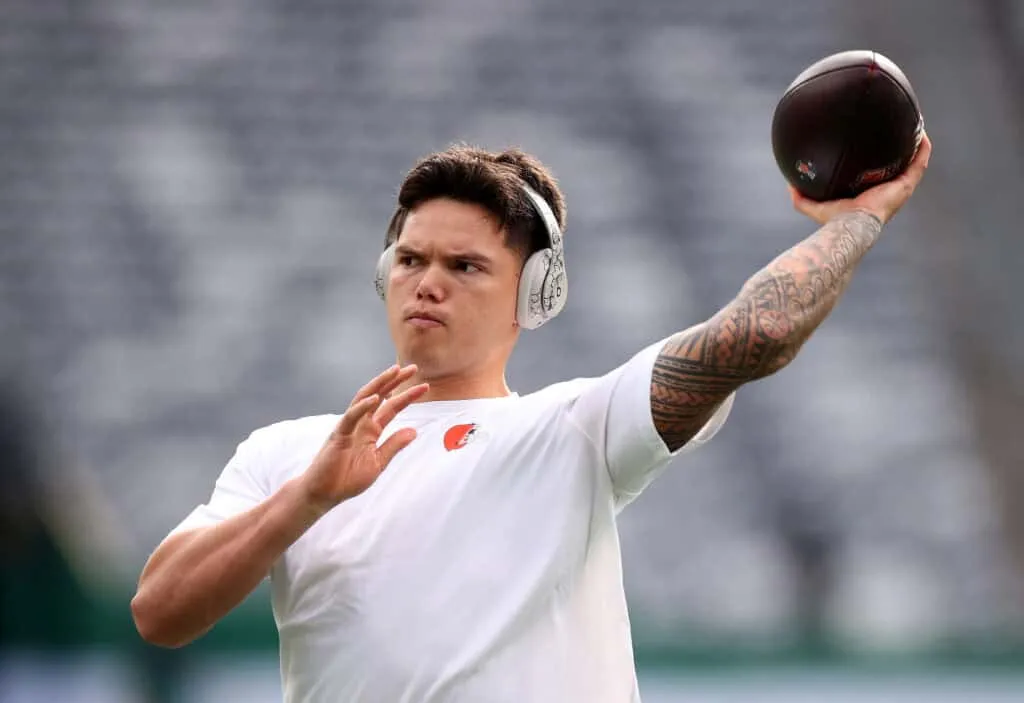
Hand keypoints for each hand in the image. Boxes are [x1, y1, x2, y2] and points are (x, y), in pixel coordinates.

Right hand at [300, 364, 427, 512]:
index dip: (408, 396)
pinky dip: (361, 407)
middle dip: (396, 380)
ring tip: (394, 371)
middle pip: (380, 395)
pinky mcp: (338, 435)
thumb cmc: (347, 479)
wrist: (323, 493)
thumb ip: (393, 445)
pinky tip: (374, 398)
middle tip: (413, 367)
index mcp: (371, 430)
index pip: (392, 407)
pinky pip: (350, 417)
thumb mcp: (378, 462)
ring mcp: (349, 427)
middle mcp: (361, 423)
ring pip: (364, 399)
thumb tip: (414, 431)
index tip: (425, 386)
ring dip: (379, 384)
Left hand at [789, 132, 931, 225]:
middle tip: (898, 130)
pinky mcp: (907, 185)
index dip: (879, 161)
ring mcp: (900, 188)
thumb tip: (789, 182)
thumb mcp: (812, 205)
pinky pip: (919, 162)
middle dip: (900, 150)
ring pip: (914, 162)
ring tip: (916, 125)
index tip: (876, 145)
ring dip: (916, 144)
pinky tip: (920, 130)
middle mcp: (888, 191)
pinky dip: (922, 147)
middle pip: (898, 166)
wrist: (852, 226)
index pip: (877, 175)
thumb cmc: (835, 220)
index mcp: (870, 195)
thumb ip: (800, 195)